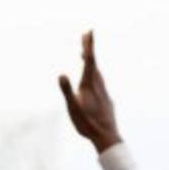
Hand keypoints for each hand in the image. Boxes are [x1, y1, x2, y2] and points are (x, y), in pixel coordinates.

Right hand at [59, 30, 121, 151]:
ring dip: (92, 63)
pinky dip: (95, 75)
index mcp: (89, 85)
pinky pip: (100, 84)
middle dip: (89, 49)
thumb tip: (61, 75)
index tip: (89, 32)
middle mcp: (99, 87)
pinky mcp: (107, 101)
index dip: (89, 46)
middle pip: (94, 64)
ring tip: (86, 55)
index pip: (89, 61)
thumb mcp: (73, 108)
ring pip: (98, 74)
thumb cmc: (88, 124)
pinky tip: (94, 80)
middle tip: (86, 36)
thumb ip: (67, 91)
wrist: (107, 138)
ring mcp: (104, 94)